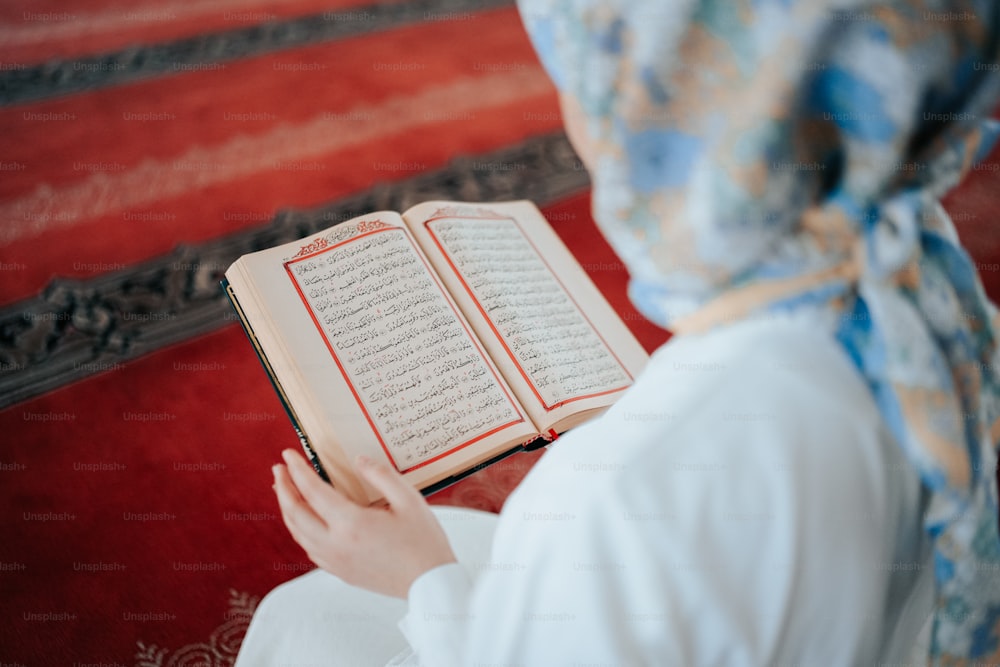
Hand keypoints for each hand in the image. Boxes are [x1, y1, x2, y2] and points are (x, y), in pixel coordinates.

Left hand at [272, 448, 456, 597]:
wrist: (429, 583)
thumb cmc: (423, 543)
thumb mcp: (409, 500)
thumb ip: (381, 475)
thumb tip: (359, 460)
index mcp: (352, 524)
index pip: (313, 491)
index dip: (297, 470)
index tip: (288, 455)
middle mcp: (336, 544)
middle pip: (295, 513)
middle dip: (283, 488)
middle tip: (279, 469)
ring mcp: (335, 561)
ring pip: (297, 533)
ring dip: (287, 508)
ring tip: (285, 491)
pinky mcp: (340, 571)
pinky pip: (309, 548)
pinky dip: (299, 530)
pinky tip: (303, 521)